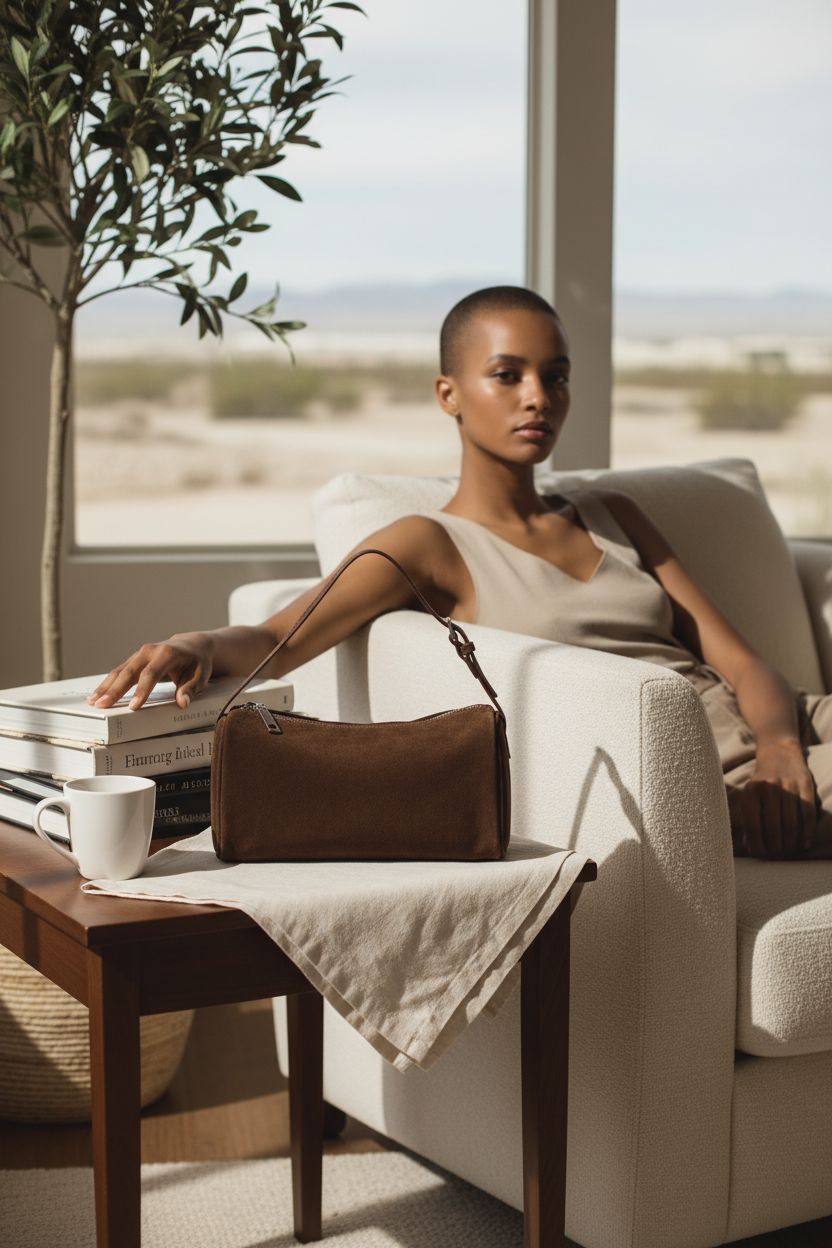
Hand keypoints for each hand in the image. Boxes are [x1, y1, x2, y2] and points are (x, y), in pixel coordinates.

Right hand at [86, 632, 214, 711]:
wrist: (192, 645)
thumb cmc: (197, 662)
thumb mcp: (201, 675)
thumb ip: (191, 688)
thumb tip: (183, 703)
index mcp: (167, 654)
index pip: (151, 674)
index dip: (142, 691)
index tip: (133, 707)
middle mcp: (150, 651)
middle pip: (129, 672)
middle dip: (115, 690)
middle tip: (102, 705)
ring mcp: (140, 654)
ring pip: (119, 671)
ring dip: (105, 687)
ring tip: (92, 702)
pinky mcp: (134, 660)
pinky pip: (119, 672)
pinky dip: (107, 684)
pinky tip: (96, 695)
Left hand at [727, 740, 818, 857]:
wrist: (778, 753)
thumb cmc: (761, 782)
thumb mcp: (749, 796)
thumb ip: (747, 820)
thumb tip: (749, 847)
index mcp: (751, 791)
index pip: (754, 825)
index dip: (758, 844)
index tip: (761, 855)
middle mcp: (769, 788)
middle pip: (773, 826)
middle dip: (776, 846)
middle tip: (777, 854)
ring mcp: (789, 786)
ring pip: (791, 822)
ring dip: (791, 842)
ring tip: (789, 851)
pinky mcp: (805, 785)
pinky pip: (808, 813)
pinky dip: (807, 832)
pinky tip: (805, 843)